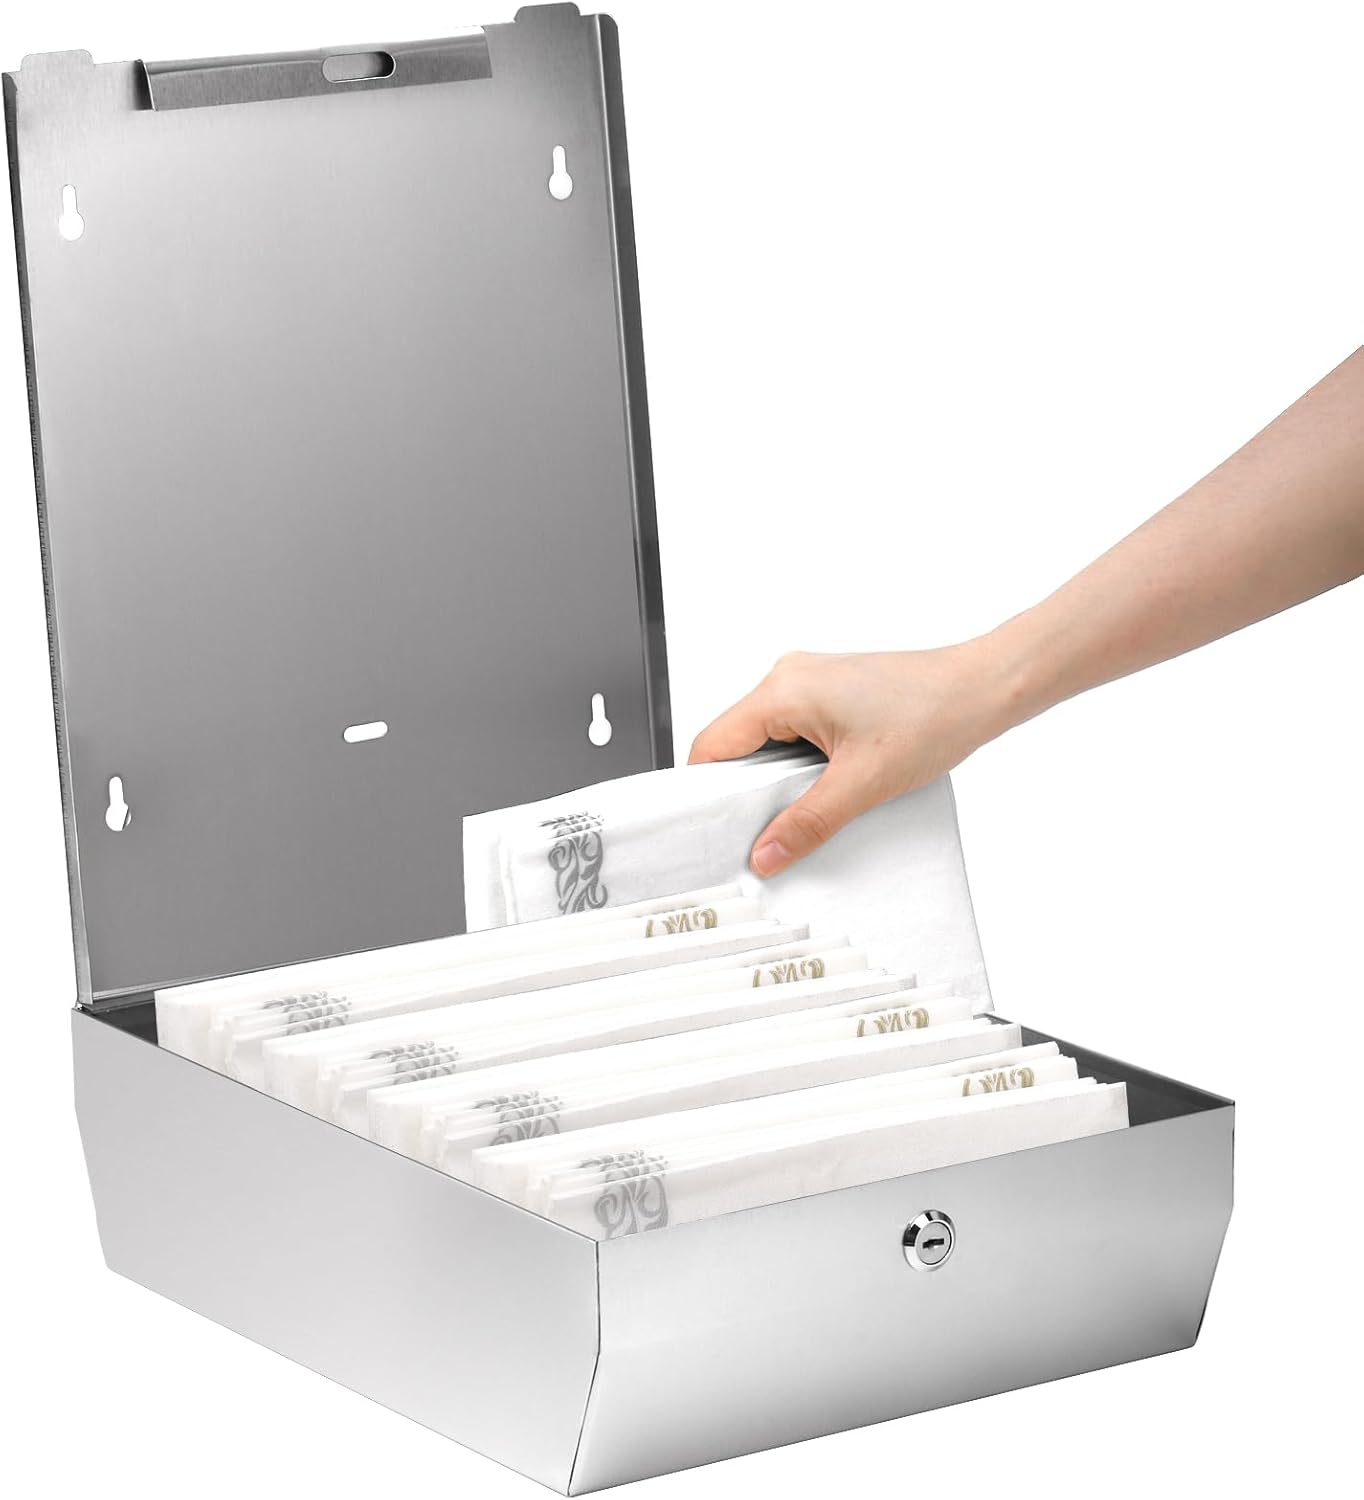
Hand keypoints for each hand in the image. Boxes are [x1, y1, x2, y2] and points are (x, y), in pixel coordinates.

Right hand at [688, 643, 1012, 876]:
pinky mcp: (830, 692)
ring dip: (776, 778)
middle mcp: (788, 677)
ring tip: (799, 809)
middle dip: (743, 790)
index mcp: (783, 690)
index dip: (706, 792)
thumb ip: (807, 823)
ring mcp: (809, 682)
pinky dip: (798, 764)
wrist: (982, 688)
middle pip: (735, 743)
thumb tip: (765, 855)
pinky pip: (792, 731)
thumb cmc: (933, 716)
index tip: (714, 831)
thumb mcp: (863, 784)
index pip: (712, 745)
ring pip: (765, 740)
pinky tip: (823, 787)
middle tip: (759, 833)